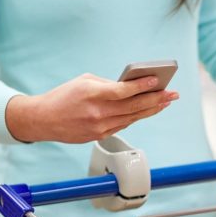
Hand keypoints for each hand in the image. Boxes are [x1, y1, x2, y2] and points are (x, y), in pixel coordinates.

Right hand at [5, 73, 178, 143]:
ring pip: (133, 117)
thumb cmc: (63, 96)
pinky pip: (125, 124)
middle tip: (172, 94)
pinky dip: (137, 116)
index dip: (142, 86)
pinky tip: (148, 110)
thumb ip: (108, 84)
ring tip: (166, 101)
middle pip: (134, 106)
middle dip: (157, 99)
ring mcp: (100, 126)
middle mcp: (97, 112)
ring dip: (152, 109)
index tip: (157, 80)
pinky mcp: (101, 135)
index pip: (122, 91)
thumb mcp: (83, 82)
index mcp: (91, 94)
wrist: (43, 120)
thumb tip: (131, 87)